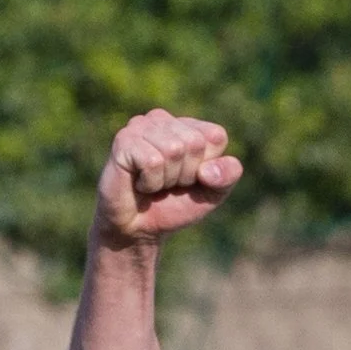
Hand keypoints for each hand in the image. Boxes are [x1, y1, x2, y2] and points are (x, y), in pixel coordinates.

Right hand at [96, 110, 242, 247]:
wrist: (138, 230)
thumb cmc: (173, 207)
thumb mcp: (211, 194)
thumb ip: (227, 176)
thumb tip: (208, 169)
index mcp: (187, 126)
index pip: (216, 136)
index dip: (208, 167)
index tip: (190, 179)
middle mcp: (163, 119)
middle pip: (194, 143)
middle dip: (186, 174)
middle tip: (168, 184)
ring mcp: (141, 126)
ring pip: (173, 150)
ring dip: (167, 179)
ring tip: (153, 183)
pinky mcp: (124, 140)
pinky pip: (152, 162)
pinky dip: (150, 183)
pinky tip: (139, 183)